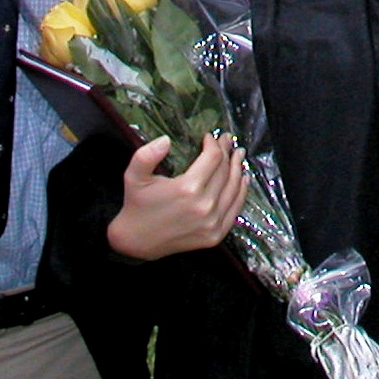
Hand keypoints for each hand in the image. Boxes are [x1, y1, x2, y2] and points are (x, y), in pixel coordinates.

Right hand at [107, 133, 246, 260]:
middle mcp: (205, 206)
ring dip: (238, 168)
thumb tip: (166, 139)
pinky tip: (243, 179)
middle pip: (225, 171)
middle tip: (227, 140)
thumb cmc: (137, 204)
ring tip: (238, 154)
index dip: (214, 144)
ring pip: (234, 188)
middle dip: (227, 152)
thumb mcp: (134, 175)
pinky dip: (242, 192)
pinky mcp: (216, 235)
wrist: (137, 242)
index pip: (213, 158)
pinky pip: (235, 209)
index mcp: (187, 188)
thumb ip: (146, 155)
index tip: (209, 136)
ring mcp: (213, 222)